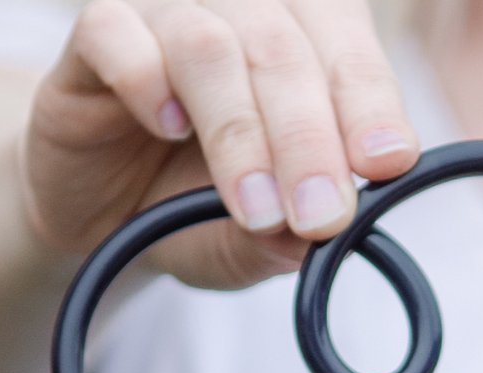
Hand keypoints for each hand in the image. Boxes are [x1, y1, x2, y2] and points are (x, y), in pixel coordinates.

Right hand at [24, 0, 419, 287]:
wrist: (101, 217)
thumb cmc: (190, 207)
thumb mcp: (248, 239)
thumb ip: (284, 238)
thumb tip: (321, 239)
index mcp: (303, 40)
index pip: (349, 52)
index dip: (371, 104)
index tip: (386, 164)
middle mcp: (240, 13)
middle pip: (283, 49)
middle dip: (309, 140)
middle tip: (320, 215)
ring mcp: (165, 15)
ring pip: (209, 46)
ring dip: (240, 133)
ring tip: (255, 209)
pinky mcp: (97, 34)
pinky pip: (116, 35)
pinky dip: (147, 81)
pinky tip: (168, 129)